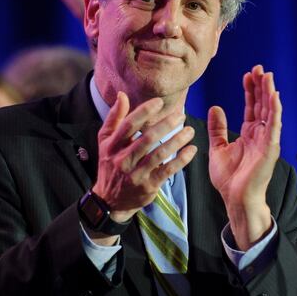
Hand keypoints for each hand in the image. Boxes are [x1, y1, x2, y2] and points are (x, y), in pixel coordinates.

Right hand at [91, 93, 196, 230]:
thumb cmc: (109, 165)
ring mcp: (135, 174)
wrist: (109, 200)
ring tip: (190, 131)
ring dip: (177, 141)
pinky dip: (181, 159)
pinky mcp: (148, 186)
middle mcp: (122, 160)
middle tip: (181, 115)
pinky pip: (167, 170)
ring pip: (159, 154)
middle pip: (147, 139)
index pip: (129, 125)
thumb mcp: (105, 142)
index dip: (144, 112)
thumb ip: (114, 118)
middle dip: (166, 125)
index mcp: (112, 146)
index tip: (160, 102)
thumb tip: (122, 95)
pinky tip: (191, 150)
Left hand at [207, 64, 281, 249]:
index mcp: (249, 134)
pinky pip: (274, 126)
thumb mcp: (218, 148)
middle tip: (259, 68)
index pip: (252, 107)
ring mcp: (267, 141)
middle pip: (263, 105)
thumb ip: (218, 129)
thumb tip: (216, 108)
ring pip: (271, 112)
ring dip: (269, 93)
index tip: (247, 74)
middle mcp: (261, 135)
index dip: (250, 90)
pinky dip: (275, 111)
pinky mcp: (271, 149)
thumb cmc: (229, 178)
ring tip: (267, 76)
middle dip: (261, 86)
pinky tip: (274, 97)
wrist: (236, 199)